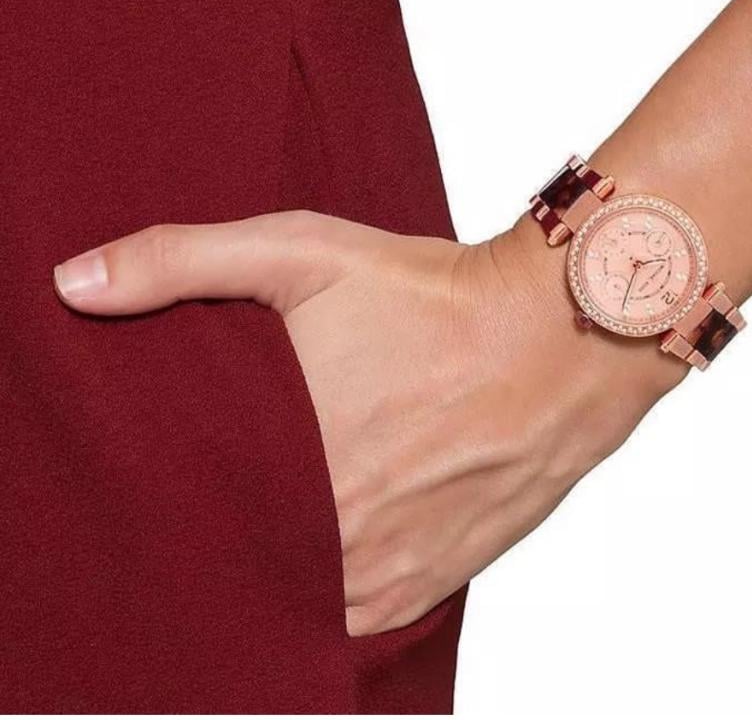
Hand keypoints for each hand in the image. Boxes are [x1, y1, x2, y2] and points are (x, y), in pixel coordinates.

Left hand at [53, 211, 683, 634]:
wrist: (559, 336)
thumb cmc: (436, 296)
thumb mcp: (305, 253)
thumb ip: (182, 263)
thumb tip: (71, 285)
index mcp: (290, 468)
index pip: (184, 522)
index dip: (161, 508)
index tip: (155, 489)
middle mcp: (337, 538)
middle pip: (242, 566)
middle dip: (220, 540)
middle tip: (219, 498)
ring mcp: (391, 571)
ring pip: (299, 602)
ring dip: (276, 574)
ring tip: (268, 528)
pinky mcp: (437, 579)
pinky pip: (359, 618)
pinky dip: (331, 595)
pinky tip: (327, 551)